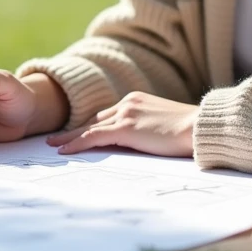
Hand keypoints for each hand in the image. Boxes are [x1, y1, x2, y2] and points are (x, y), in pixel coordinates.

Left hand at [45, 91, 197, 157]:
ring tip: (54, 145)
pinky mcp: (125, 128)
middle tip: (57, 138)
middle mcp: (128, 103)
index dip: (90, 125)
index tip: (78, 133)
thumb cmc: (188, 131)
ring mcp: (125, 114)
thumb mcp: (163, 125)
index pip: (108, 115)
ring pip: (89, 127)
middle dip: (76, 129)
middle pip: (94, 119)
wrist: (198, 126)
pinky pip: (93, 137)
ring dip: (70, 137)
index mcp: (137, 100)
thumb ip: (147, 128)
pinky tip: (65, 151)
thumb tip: (138, 142)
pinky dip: (76, 144)